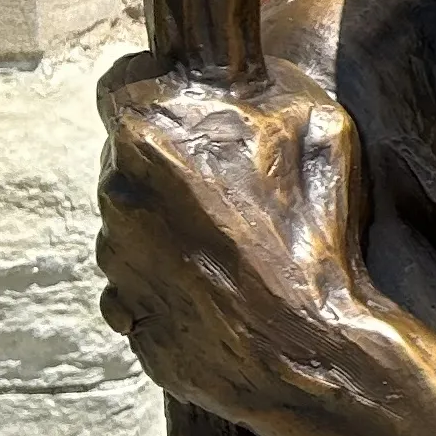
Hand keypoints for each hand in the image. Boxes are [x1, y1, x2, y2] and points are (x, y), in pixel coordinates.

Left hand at [96, 60, 435, 435]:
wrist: (312, 351)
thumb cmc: (317, 233)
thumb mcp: (319, 125)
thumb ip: (263, 91)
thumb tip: (242, 83)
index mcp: (149, 135)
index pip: (120, 84)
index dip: (159, 91)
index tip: (192, 109)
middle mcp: (116, 193)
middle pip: (131, 159)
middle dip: (175, 164)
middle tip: (237, 185)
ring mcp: (117, 260)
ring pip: (134, 225)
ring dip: (172, 228)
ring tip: (239, 249)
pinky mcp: (129, 317)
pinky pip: (140, 288)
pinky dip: (169, 287)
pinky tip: (222, 292)